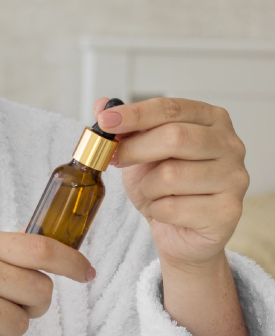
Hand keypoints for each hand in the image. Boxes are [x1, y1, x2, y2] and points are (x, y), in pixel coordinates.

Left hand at [94, 97, 249, 269]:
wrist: (178, 230)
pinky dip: (157, 210)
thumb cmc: (162, 186)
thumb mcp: (139, 151)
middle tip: (115, 159)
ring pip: (171, 175)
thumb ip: (124, 127)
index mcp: (211, 119)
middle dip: (135, 149)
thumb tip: (101, 105)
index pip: (170, 109)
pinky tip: (166, 211)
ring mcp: (234, 178)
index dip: (135, 114)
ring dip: (147, 186)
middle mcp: (230, 145)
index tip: (105, 121)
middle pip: (175, 137)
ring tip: (153, 192)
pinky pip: (173, 207)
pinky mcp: (228, 212)